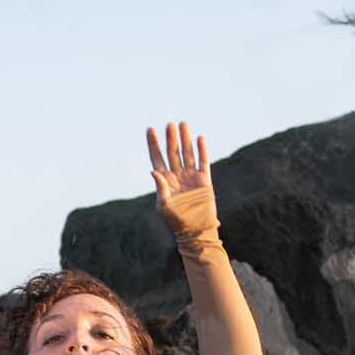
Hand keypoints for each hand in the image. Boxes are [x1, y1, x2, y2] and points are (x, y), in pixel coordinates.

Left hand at [148, 122, 217, 239]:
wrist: (195, 230)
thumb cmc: (176, 220)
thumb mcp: (164, 205)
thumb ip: (160, 188)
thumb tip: (153, 170)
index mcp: (165, 180)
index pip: (157, 157)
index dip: (153, 144)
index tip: (150, 129)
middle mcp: (177, 175)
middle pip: (172, 152)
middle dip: (170, 138)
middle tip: (169, 125)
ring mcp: (191, 176)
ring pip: (187, 153)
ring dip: (185, 139)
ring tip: (183, 124)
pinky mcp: (204, 180)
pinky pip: (203, 161)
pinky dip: (202, 150)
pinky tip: (199, 138)